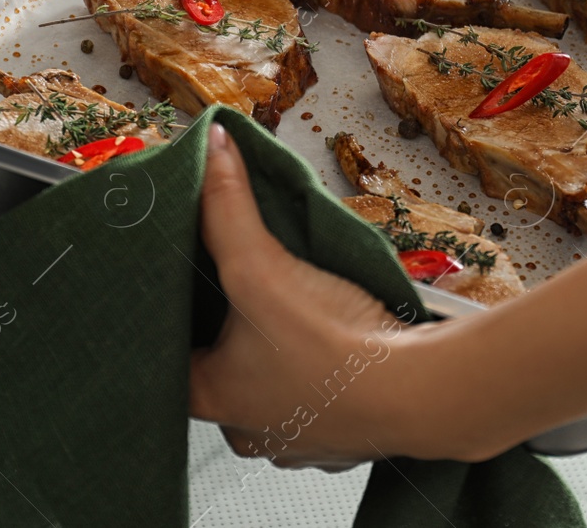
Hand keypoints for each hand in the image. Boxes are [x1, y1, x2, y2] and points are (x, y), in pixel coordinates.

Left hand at [188, 124, 455, 467]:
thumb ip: (229, 207)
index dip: (174, 314)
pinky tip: (334, 340)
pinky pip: (318, 399)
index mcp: (211, 398)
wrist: (420, 394)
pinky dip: (321, 371)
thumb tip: (211, 148)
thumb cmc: (332, 345)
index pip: (167, 355)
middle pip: (222, 370)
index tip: (186, 282)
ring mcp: (296, 439)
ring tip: (290, 309)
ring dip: (278, 354)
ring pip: (271, 387)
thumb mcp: (263, 266)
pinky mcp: (341, 438)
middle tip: (242, 288)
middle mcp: (247, 429)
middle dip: (231, 331)